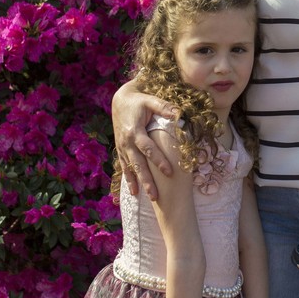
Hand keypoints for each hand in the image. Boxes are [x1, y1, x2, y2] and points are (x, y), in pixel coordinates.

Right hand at [111, 80, 177, 199]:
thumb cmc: (138, 101)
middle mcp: (127, 142)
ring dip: (137, 183)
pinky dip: (128, 179)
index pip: (148, 149)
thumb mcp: (150, 100)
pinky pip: (124, 166)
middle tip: (156, 196)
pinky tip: (133, 191)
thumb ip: (163, 107)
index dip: (158, 160)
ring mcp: (122, 147)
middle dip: (147, 180)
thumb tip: (178, 113)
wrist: (120, 100)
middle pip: (138, 164)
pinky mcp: (120, 149)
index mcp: (135, 131)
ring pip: (130, 168)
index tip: (169, 172)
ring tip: (143, 197)